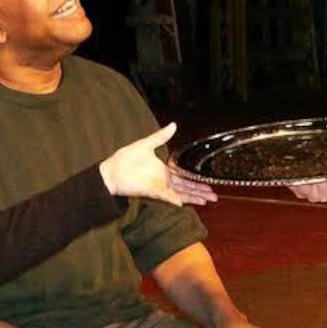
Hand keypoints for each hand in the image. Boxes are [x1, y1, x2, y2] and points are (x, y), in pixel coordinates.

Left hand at [99, 123, 213, 205]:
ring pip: (181, 193)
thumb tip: (173, 125)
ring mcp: (159, 187)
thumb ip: (161, 136)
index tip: (208, 181)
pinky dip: (175, 199)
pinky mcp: (152, 192)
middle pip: (186, 187)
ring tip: (208, 200)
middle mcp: (164, 180)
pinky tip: (185, 202)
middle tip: (215, 195)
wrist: (111, 171)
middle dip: (201, 190)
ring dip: (194, 197)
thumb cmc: (125, 159)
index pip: (184, 175)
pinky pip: (167, 197)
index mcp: (164, 169)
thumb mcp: (146, 144)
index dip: (196, 179)